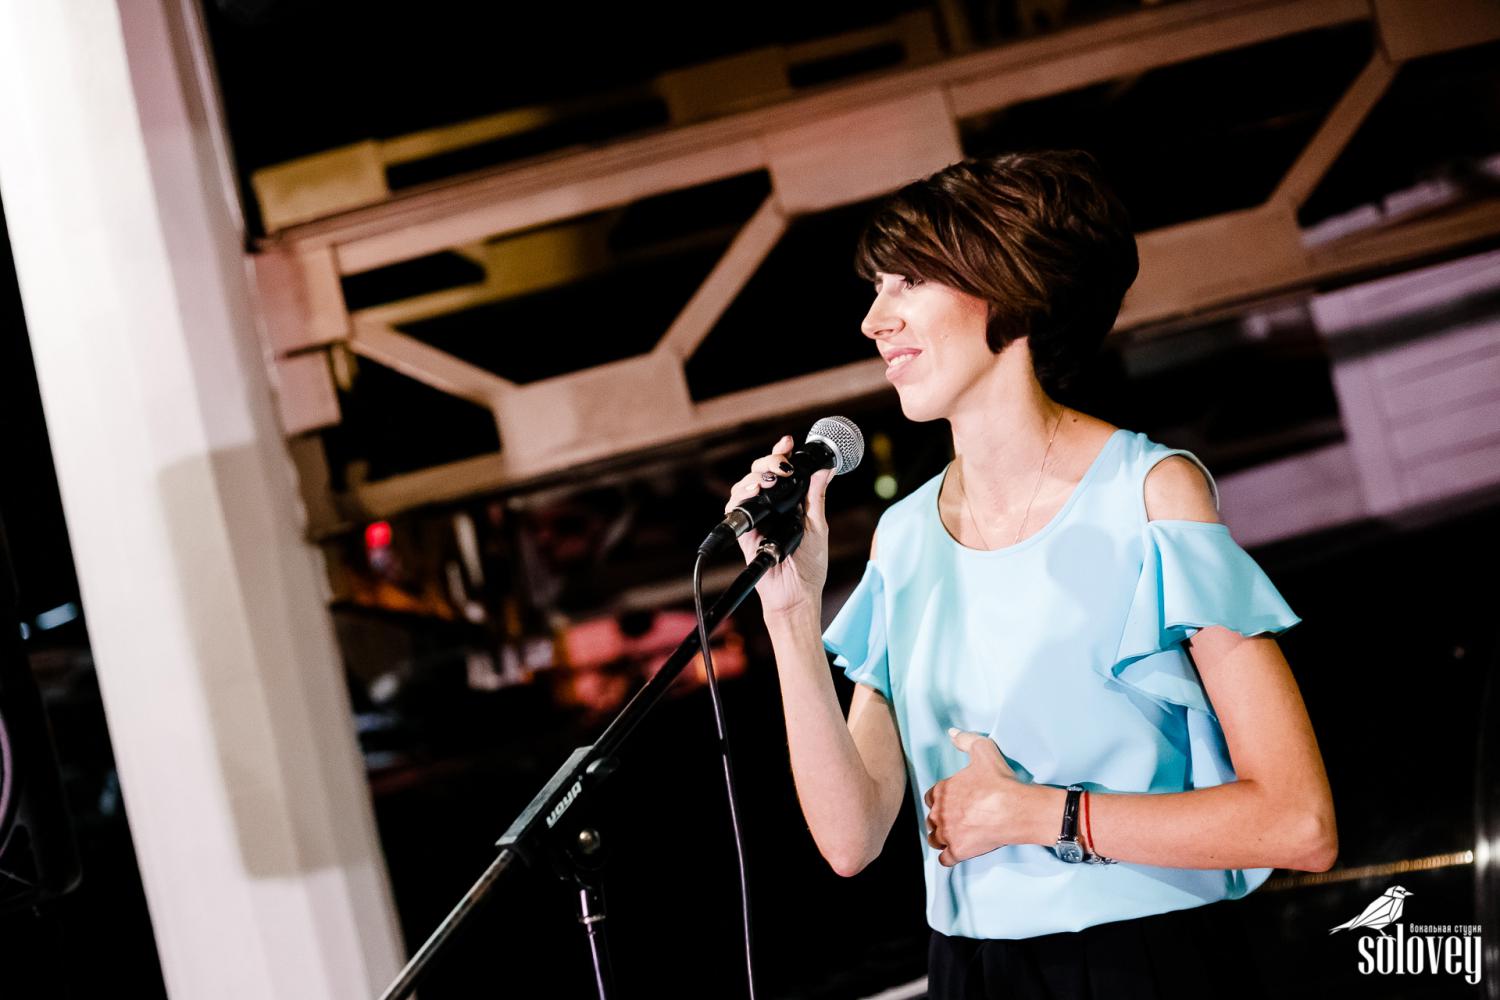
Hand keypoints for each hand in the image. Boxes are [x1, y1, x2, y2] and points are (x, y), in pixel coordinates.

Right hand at [723, 435, 834, 616]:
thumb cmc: (809, 566)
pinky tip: (753, 490)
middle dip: (768, 460)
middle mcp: (772, 508)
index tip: (788, 442)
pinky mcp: (744, 531)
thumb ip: (816, 497)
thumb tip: (826, 470)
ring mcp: (757, 518)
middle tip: (780, 463)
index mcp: (790, 504)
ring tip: (768, 477)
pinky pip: (734, 508)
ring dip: (754, 475)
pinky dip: (740, 495)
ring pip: (745, 485)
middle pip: (761, 473)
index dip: (781, 454)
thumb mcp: (818, 526)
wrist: (796, 594)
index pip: (783, 472)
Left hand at [924, 729, 1034, 866]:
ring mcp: (948, 834)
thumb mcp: (983, 750)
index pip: (931, 797)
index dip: (941, 800)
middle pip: (932, 819)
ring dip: (942, 838)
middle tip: (958, 818)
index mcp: (942, 791)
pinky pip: (945, 859)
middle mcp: (940, 813)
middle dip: (942, 819)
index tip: (953, 802)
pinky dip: (950, 856)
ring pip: (935, 840)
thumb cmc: (1000, 780)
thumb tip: (951, 732)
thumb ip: (965, 739)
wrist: (1017, 808)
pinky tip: (959, 851)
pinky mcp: (959, 851)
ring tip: (957, 835)